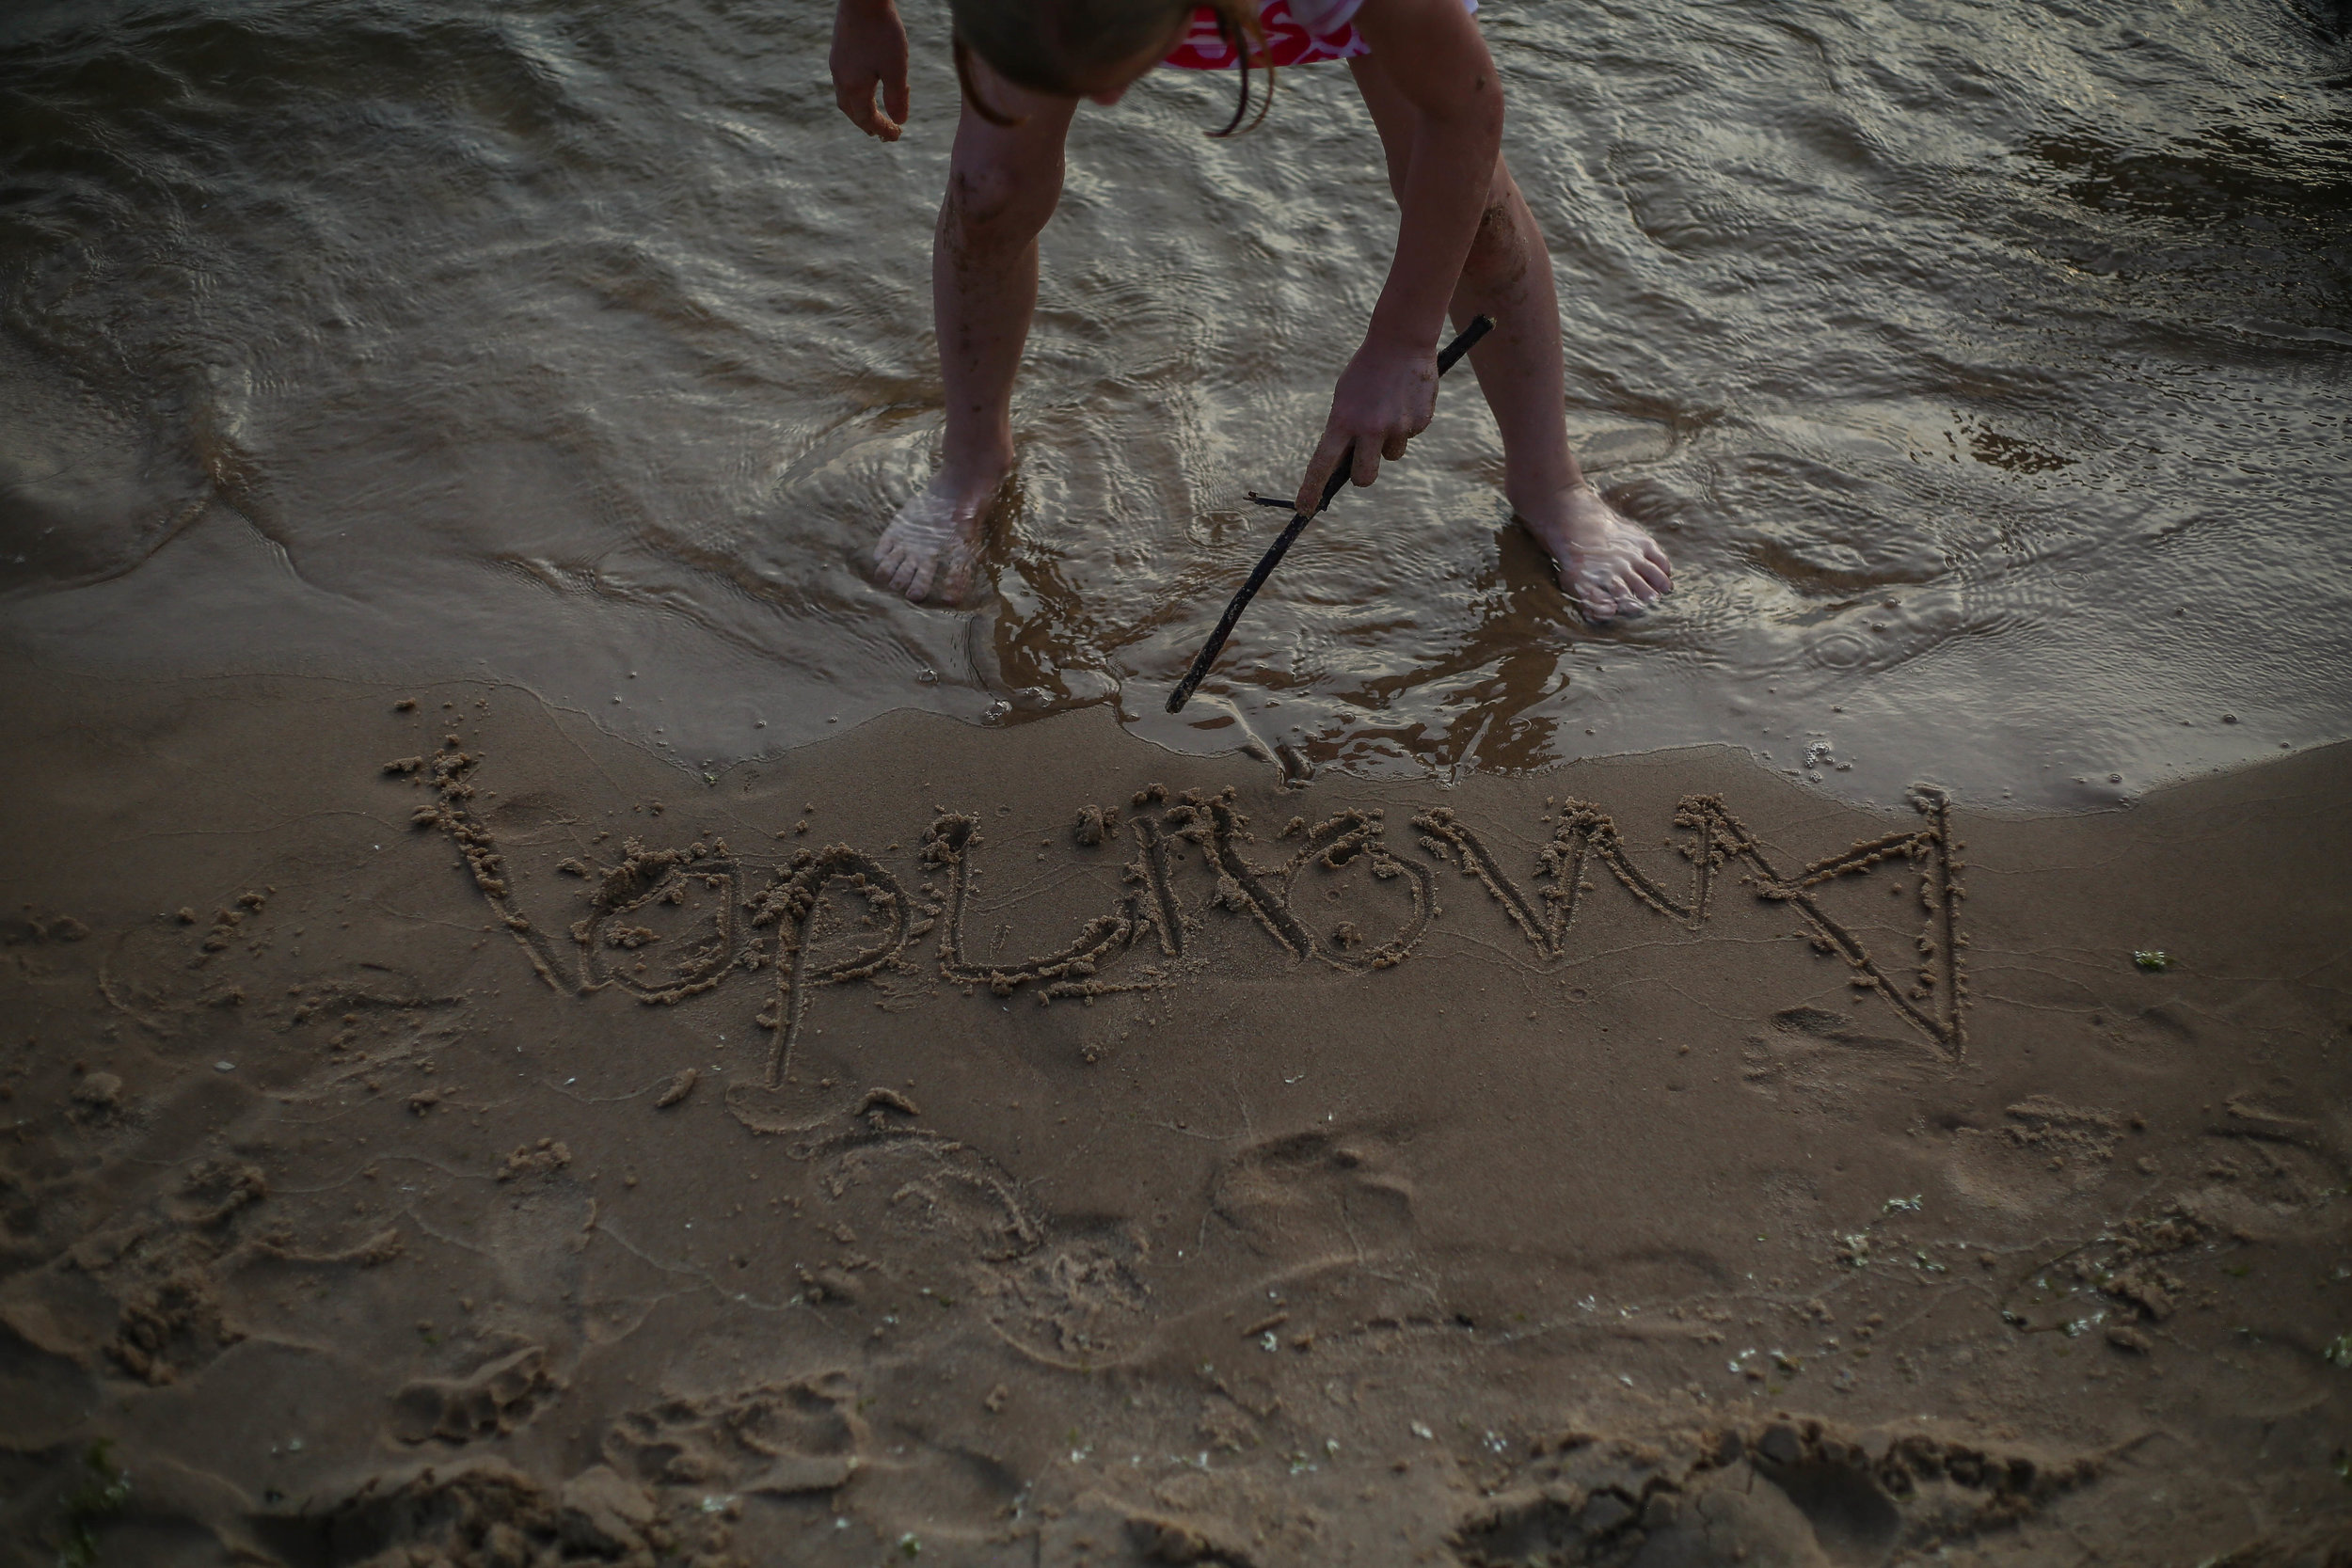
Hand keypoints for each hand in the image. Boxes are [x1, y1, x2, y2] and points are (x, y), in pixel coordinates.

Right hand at [831, 0, 909, 140]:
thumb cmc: (882, 33)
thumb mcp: (896, 69)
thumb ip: (897, 97)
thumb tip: (900, 121)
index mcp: (854, 88)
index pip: (867, 119)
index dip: (882, 130)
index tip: (897, 136)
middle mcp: (841, 79)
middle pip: (852, 112)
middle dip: (867, 124)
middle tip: (881, 133)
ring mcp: (837, 64)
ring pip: (845, 97)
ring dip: (859, 110)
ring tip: (872, 114)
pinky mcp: (839, 52)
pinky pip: (844, 82)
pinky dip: (855, 94)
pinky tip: (865, 87)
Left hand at [1294, 338, 1438, 512]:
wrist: (1400, 339)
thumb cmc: (1365, 371)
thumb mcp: (1345, 399)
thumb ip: (1344, 431)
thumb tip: (1342, 467)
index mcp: (1343, 421)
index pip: (1322, 465)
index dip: (1311, 490)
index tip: (1303, 509)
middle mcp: (1369, 428)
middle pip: (1363, 478)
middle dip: (1361, 476)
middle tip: (1362, 463)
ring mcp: (1396, 427)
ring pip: (1391, 456)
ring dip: (1388, 442)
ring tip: (1389, 408)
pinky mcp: (1419, 423)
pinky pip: (1409, 436)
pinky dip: (1406, 423)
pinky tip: (1405, 399)